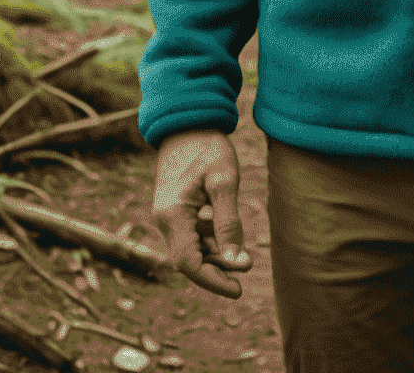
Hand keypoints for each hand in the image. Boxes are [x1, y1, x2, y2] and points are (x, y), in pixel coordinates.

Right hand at [152, 129, 253, 297]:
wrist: (188, 123)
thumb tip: (236, 261)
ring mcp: (169, 215)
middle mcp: (166, 220)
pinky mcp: (176, 210)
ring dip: (216, 257)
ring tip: (244, 259)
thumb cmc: (207, 147)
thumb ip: (228, 221)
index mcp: (173, 215)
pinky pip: (192, 235)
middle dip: (217, 271)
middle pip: (190, 260)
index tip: (237, 290)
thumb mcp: (224, 180)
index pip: (189, 263)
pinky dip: (211, 242)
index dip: (212, 281)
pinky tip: (230, 239)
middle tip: (246, 272)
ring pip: (192, 249)